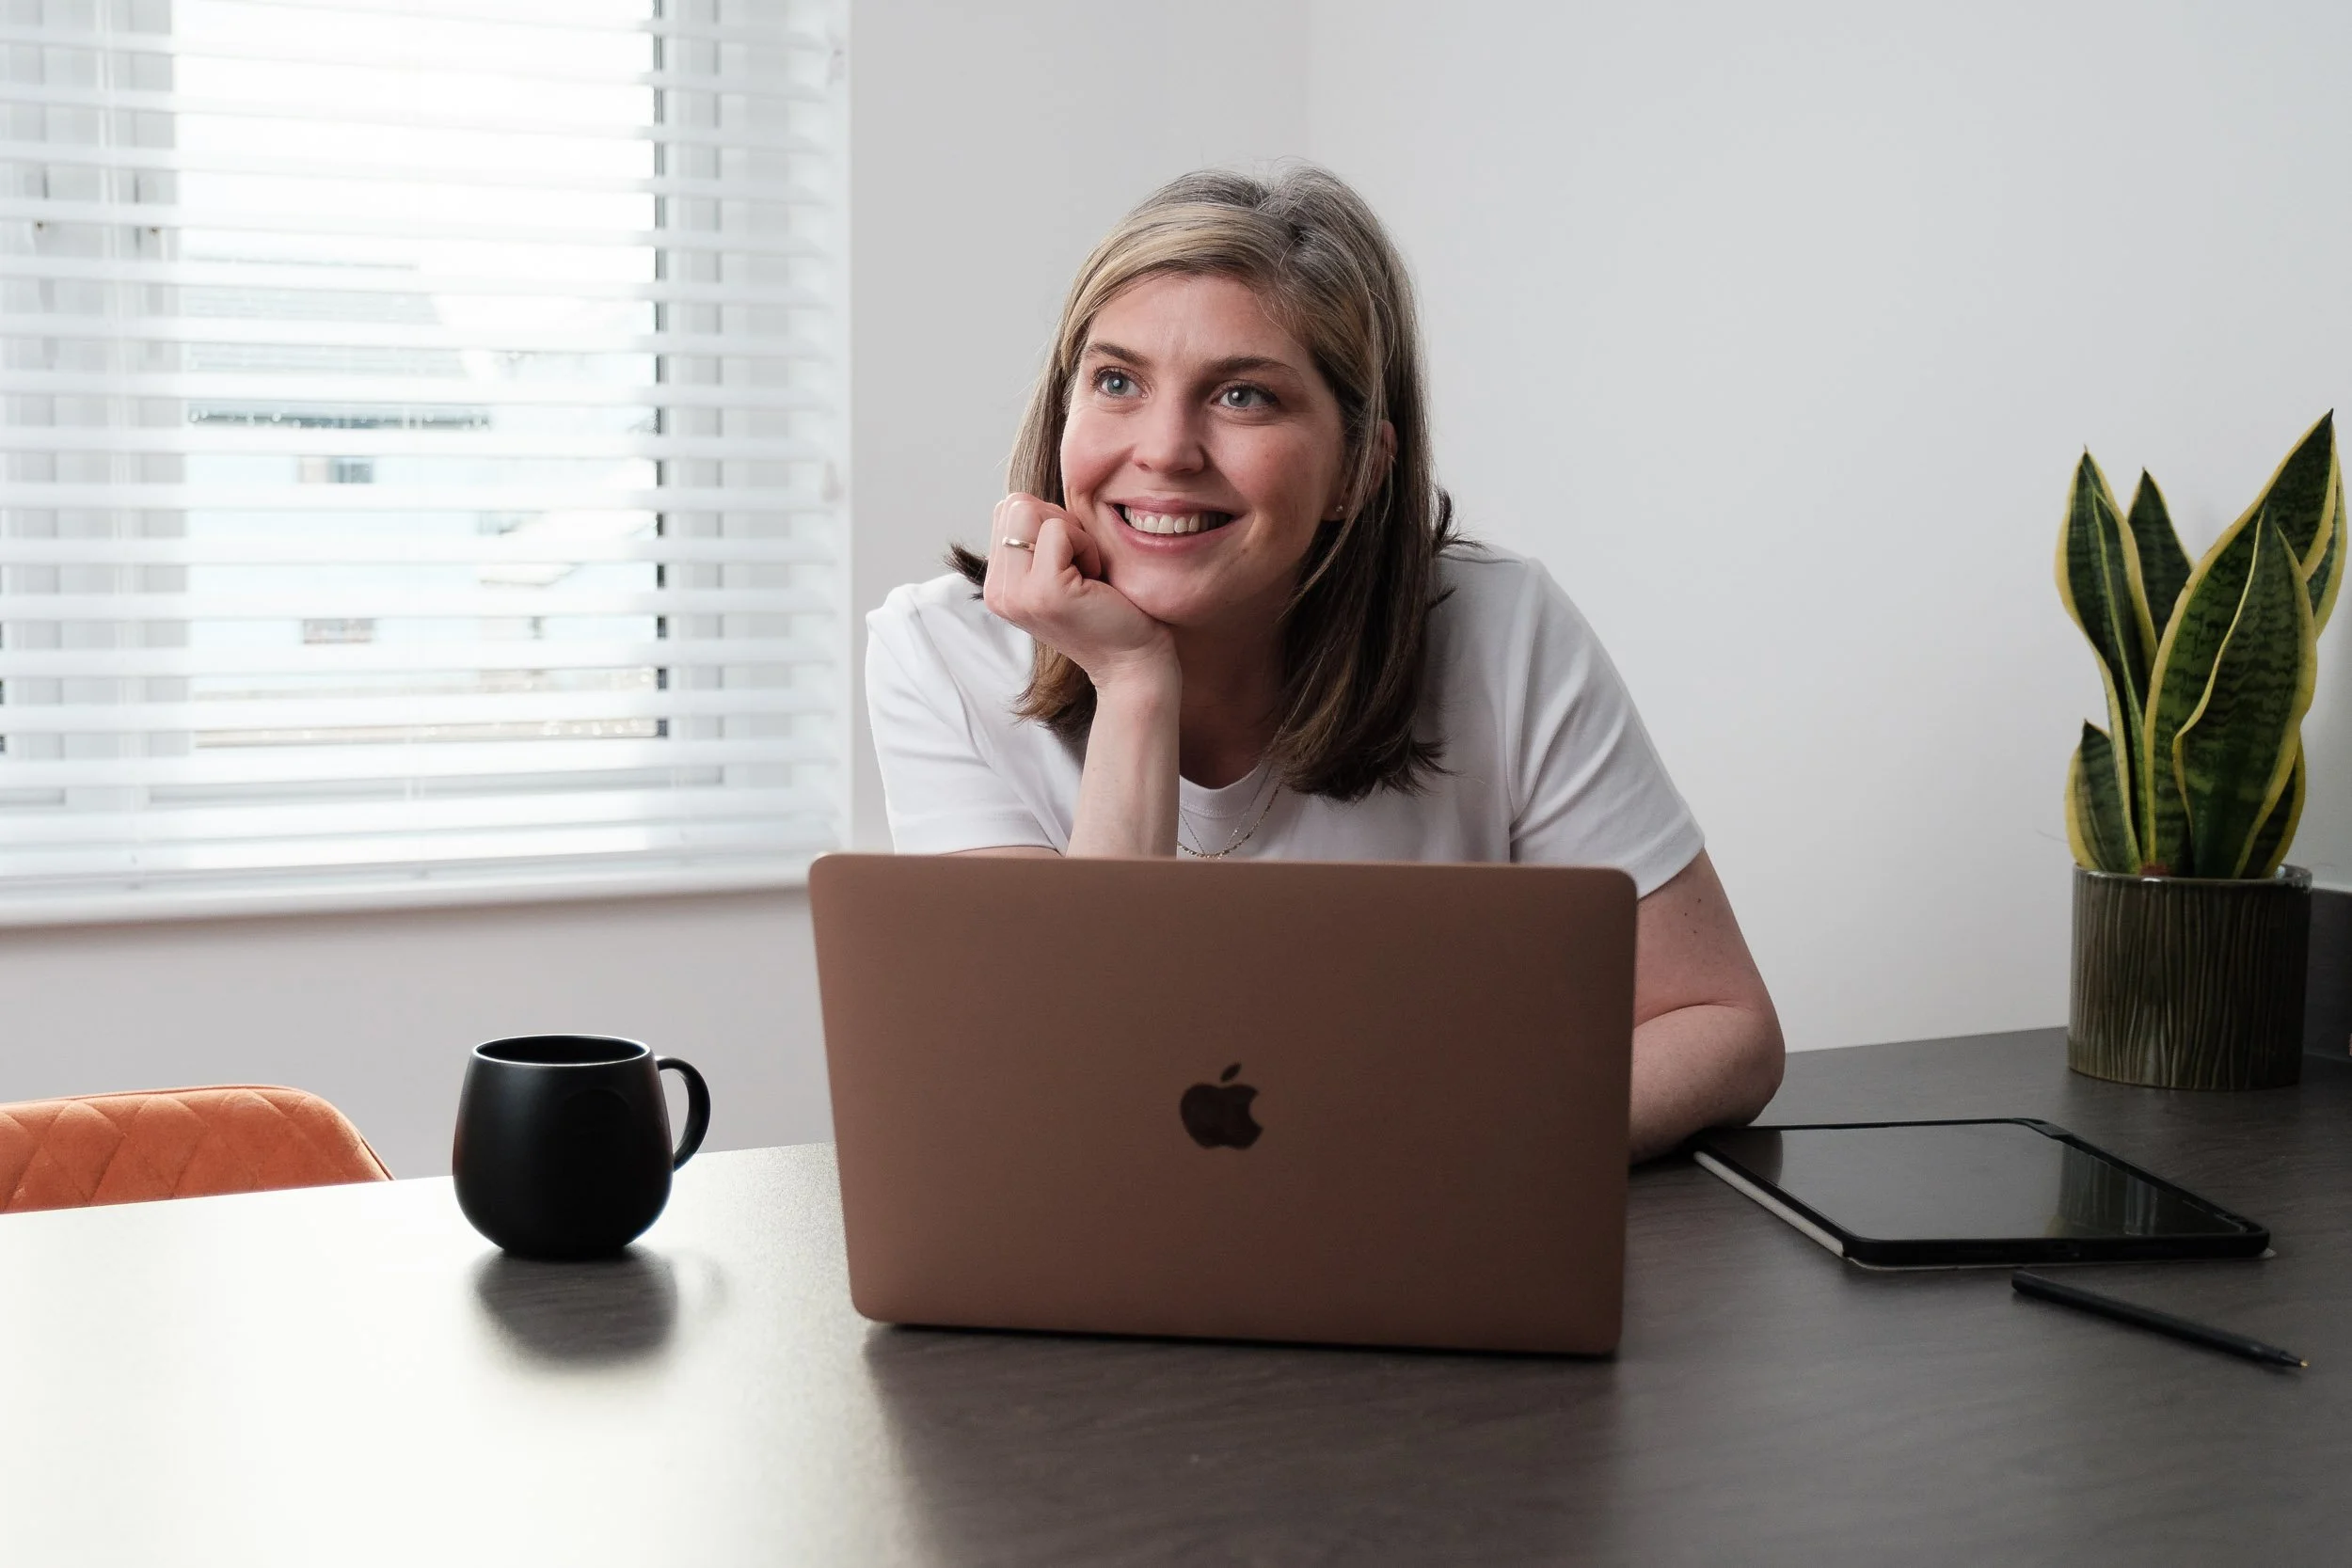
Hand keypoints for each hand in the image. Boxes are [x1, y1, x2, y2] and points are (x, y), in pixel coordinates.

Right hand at [983, 493, 1174, 689]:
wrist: (1133, 662)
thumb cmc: (1109, 610)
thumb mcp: (1061, 569)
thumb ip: (1036, 539)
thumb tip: (1028, 500)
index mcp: (997, 586)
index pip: (1007, 509)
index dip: (1048, 520)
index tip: (1072, 561)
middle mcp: (997, 592)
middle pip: (1014, 504)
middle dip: (1057, 522)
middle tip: (1081, 566)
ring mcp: (1016, 594)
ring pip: (1030, 510)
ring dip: (1072, 534)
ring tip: (1086, 574)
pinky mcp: (1044, 592)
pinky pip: (1059, 530)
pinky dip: (1086, 546)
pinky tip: (1095, 581)